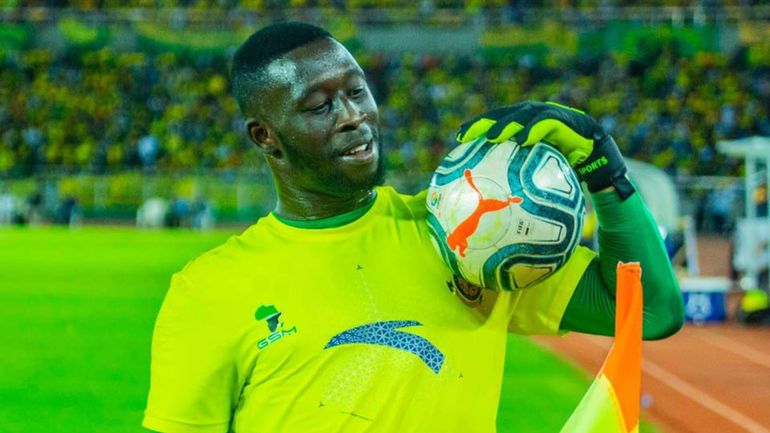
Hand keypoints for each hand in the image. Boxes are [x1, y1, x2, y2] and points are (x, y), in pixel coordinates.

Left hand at [455, 101, 634, 198]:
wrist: (606, 177)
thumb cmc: (571, 187)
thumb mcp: (540, 191)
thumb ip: (516, 195)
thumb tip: (486, 219)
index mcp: (530, 133)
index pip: (499, 125)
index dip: (478, 127)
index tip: (458, 139)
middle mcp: (542, 121)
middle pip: (508, 115)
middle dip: (487, 121)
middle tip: (467, 135)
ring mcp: (559, 119)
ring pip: (527, 114)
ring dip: (508, 123)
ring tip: (492, 137)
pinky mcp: (574, 122)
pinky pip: (551, 123)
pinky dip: (535, 130)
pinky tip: (521, 141)